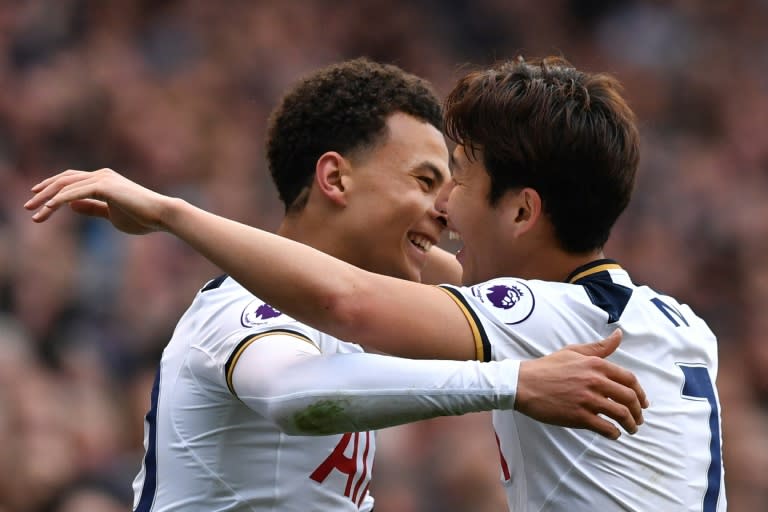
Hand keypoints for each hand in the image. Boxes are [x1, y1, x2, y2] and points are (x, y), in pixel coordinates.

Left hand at [24, 169, 175, 233]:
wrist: (161, 215)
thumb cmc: (142, 217)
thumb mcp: (111, 214)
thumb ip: (92, 208)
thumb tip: (71, 205)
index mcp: (104, 180)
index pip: (71, 180)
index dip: (52, 187)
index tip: (38, 198)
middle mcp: (101, 175)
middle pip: (64, 180)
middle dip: (43, 192)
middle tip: (28, 206)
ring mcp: (102, 178)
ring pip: (65, 186)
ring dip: (46, 199)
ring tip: (33, 212)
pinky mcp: (104, 186)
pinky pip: (74, 192)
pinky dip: (59, 200)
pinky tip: (48, 208)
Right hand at [515, 329, 648, 438]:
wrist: (523, 383)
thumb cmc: (547, 367)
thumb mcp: (574, 351)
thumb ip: (599, 347)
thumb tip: (619, 335)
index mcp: (596, 364)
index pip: (629, 379)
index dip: (640, 393)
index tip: (642, 402)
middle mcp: (595, 381)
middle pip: (629, 398)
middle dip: (638, 412)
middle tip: (638, 419)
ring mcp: (587, 399)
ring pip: (620, 414)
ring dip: (630, 424)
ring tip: (630, 429)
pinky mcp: (578, 416)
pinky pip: (605, 427)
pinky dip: (614, 433)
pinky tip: (613, 434)